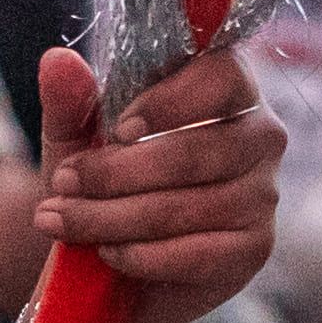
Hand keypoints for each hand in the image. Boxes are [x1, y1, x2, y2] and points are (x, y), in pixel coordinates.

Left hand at [34, 38, 286, 322]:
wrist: (117, 261)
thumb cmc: (106, 180)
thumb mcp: (76, 136)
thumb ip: (70, 98)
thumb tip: (58, 61)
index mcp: (228, 87)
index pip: (222, 75)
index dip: (169, 102)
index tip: (117, 129)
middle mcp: (260, 136)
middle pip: (195, 152)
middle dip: (115, 173)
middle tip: (62, 183)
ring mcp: (263, 195)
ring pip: (187, 207)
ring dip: (113, 217)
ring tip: (62, 220)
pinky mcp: (254, 248)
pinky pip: (196, 254)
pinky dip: (141, 255)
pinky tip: (106, 252)